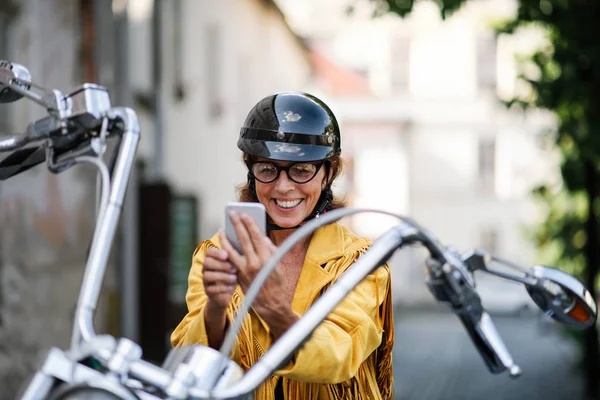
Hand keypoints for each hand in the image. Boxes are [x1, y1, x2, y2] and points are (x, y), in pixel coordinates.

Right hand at [203, 247, 236, 313]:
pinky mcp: (208, 292)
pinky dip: (222, 288)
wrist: (227, 293)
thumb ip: (236, 257)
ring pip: (207, 276)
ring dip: (222, 277)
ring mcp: (205, 280)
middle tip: (234, 269)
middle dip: (221, 265)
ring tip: (234, 278)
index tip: (227, 255)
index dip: (216, 252)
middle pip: (207, 262)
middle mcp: (206, 268)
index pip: (209, 251)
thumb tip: (244, 249)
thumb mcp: (235, 265)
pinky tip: (231, 287)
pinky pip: (211, 289)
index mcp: (212, 259)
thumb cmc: (233, 274)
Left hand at [219, 211, 297, 337]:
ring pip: (230, 251)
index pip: (256, 236)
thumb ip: (271, 250)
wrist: (272, 305)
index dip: (249, 224)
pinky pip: (230, 261)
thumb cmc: (278, 284)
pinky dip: (225, 252)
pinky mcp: (238, 277)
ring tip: (221, 230)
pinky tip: (223, 245)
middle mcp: (254, 263)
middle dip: (236, 225)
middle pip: (243, 239)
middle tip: (232, 214)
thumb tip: (262, 238)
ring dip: (225, 239)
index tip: (244, 214)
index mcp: (267, 258)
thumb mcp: (279, 265)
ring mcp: (244, 270)